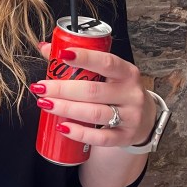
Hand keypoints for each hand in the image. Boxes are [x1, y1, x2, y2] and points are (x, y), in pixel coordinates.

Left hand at [32, 43, 156, 148]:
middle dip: (63, 89)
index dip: (85, 57)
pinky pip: (100, 137)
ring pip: (94, 113)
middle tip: (40, 88)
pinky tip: (62, 127)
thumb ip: (79, 61)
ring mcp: (130, 117)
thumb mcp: (108, 74)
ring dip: (66, 109)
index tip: (62, 55)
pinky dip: (79, 133)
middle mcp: (131, 94)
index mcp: (127, 72)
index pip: (107, 62)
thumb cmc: (119, 92)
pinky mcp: (125, 137)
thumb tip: (46, 48)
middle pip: (93, 91)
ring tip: (45, 104)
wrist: (146, 120)